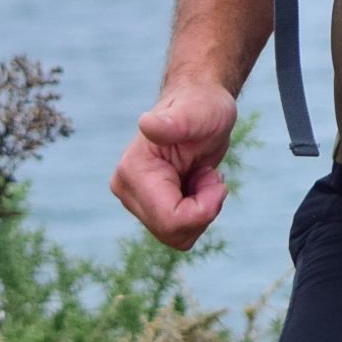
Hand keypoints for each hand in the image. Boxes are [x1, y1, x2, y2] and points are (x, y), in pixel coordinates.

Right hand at [110, 82, 235, 249]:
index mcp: (133, 171)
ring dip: (201, 210)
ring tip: (200, 175)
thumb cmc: (202, 106)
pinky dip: (197, 212)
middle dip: (202, 209)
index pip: (171, 220)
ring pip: (177, 236)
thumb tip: (146, 124)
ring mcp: (134, 200)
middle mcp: (126, 188)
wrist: (200, 106)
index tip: (215, 177)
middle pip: (173, 232)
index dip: (204, 208)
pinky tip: (195, 182)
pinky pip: (179, 231)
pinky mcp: (147, 207)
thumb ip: (174, 123)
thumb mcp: (199, 113)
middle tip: (208, 174)